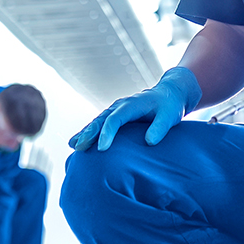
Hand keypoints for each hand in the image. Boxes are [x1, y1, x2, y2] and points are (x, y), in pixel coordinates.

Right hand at [70, 67, 201, 150]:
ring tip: (73, 146)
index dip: (108, 133)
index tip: (102, 148)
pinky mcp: (115, 116)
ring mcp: (116, 110)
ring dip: (85, 133)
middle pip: (101, 119)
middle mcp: (121, 105)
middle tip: (79, 148)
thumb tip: (149, 142)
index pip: (116, 118)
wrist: (169, 94)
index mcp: (132, 104)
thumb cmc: (170, 106)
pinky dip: (88, 132)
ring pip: (97, 121)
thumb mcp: (170, 116)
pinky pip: (99, 124)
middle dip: (89, 133)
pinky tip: (77, 143)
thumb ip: (160, 128)